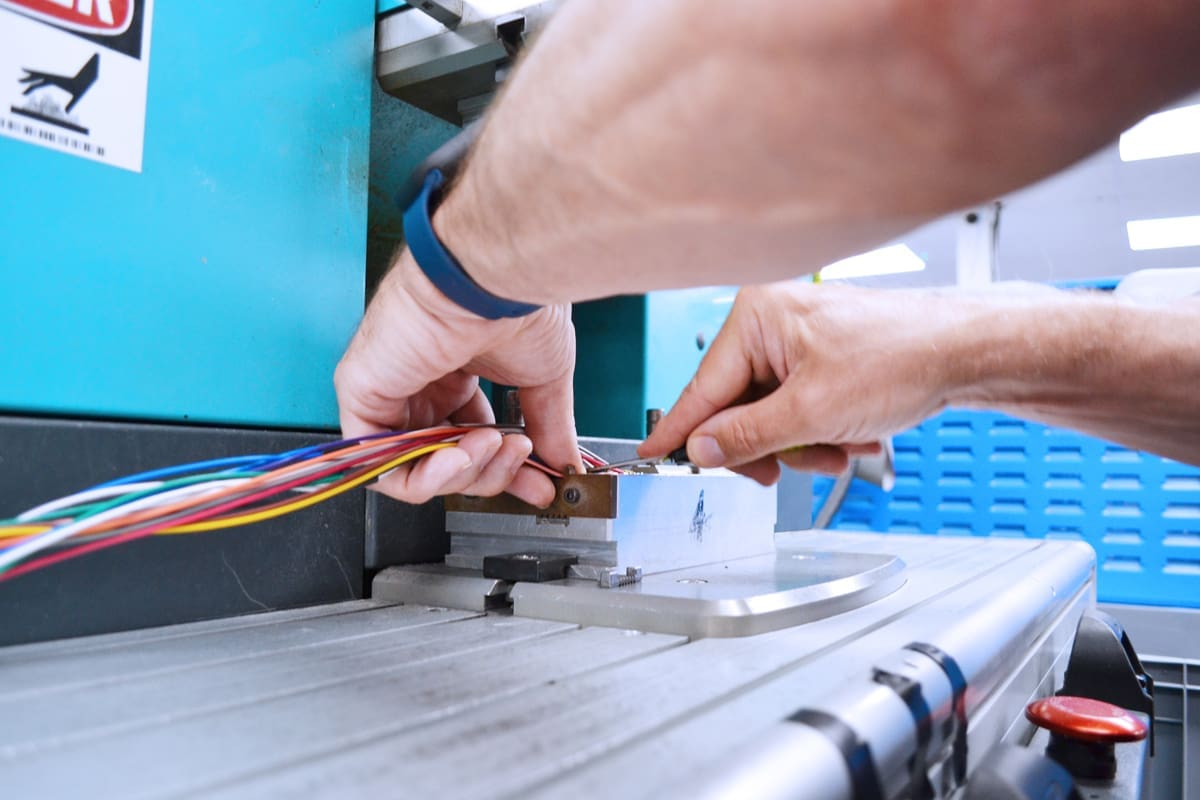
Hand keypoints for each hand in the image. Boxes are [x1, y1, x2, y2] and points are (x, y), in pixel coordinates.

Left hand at [334, 251, 580, 505]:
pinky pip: (380, 463)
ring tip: (491, 447)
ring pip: (415, 468)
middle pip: (446, 460)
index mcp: (456, 373)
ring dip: (461, 473)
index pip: (472, 442)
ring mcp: (391, 388)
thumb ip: (550, 427)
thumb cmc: (515, 305)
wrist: (494, 281)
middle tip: (520, 458)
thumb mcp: (544, 379)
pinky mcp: (363, 393)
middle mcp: (420, 382)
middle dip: (488, 473)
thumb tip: (564, 466)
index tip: (539, 486)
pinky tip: (456, 461)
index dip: (504, 471)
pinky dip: (421, 477)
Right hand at [640, 282, 963, 483]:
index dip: (679, 429)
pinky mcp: (821, 360)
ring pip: (770, 416)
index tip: (651, 454)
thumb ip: (747, 436)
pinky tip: (852, 432)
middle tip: (785, 466)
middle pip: (736, 407)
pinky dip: (821, 431)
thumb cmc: (902, 357)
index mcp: (757, 317)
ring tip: (839, 446)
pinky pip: (797, 409)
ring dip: (803, 444)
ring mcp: (797, 342)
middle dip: (769, 444)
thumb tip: (701, 449)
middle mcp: (771, 323)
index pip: (702, 386)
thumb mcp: (811, 411)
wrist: (966, 354)